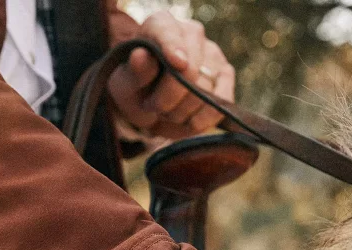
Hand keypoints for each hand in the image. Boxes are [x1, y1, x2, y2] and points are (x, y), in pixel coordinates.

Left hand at [108, 11, 234, 138]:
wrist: (152, 106)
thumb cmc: (138, 90)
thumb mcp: (125, 84)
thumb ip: (134, 71)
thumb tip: (141, 56)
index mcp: (162, 25)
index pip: (169, 34)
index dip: (173, 48)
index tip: (177, 63)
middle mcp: (191, 34)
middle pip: (190, 72)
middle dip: (169, 99)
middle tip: (154, 107)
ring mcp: (212, 55)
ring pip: (205, 93)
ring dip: (183, 112)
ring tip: (169, 112)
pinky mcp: (225, 77)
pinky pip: (220, 105)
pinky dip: (202, 120)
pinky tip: (189, 122)